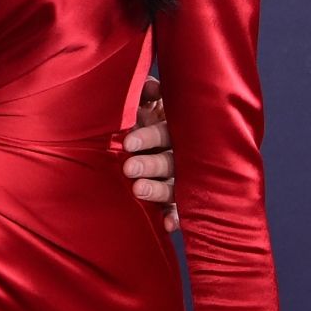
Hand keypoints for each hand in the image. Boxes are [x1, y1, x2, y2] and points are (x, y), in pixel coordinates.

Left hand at [123, 75, 178, 231]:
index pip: (162, 132)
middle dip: (149, 164)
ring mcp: (182, 177)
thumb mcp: (149, 103)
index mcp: (172, 129)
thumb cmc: (147, 115)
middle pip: (168, 160)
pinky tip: (168, 225)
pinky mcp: (180, 199)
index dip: (147, 137)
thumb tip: (148, 86)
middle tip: (129, 168)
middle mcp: (180, 154)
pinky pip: (179, 208)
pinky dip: (175, 217)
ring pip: (174, 185)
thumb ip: (148, 93)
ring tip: (138, 190)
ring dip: (158, 189)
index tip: (128, 144)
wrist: (158, 138)